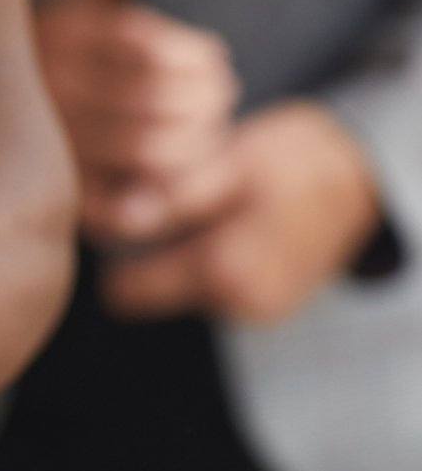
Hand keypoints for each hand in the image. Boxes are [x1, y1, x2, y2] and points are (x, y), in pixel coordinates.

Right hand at [34, 0, 240, 243]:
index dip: (200, 59)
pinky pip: (115, 204)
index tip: (217, 63)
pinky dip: (150, 200)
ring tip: (205, 137)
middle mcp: (54, 83)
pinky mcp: (54, 184)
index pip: (154, 47)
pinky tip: (163, 185)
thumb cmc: (34, 52)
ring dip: (194, 146)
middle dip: (207, 103)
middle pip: (158, 100)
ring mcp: (52, 136)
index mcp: (64, 33)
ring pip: (147, 148)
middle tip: (220, 102)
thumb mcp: (62, 6)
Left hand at [101, 101, 382, 324]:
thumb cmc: (293, 159)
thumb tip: (110, 218)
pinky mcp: (266, 306)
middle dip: (146, 249)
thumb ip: (171, 197)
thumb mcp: (229, 162)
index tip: (115, 210)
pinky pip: (210, 288)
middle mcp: (240, 306)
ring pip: (178, 288)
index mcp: (225, 272)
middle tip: (168, 199)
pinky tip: (223, 223)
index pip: (124, 291)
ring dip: (176, 252)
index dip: (112, 250)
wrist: (360, 178)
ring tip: (202, 207)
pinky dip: (205, 259)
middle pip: (148, 291)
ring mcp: (257, 311)